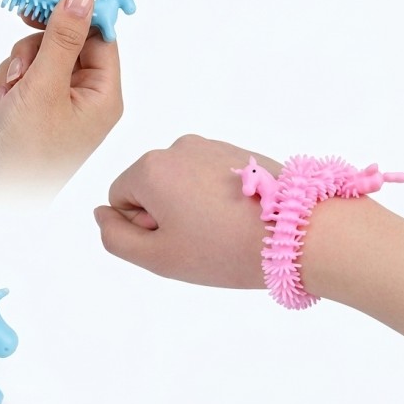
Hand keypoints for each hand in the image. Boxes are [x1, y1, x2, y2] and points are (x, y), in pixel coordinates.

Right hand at [0, 0, 122, 201]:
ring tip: (5, 106)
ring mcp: (53, 107)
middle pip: (60, 44)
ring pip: (30, 61)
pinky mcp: (27, 113)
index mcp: (103, 95)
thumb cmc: (24, 152)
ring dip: (10, 77)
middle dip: (30, 57)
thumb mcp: (45, 86)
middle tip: (20, 77)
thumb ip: (63, 36)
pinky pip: (12, 81)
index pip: (98, 37)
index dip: (72, 16)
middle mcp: (83, 99)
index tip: (40, 4)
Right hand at [95, 134, 403, 338]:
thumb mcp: (158, 258)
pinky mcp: (237, 151)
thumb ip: (115, 237)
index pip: (118, 198)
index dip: (141, 227)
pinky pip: (206, 176)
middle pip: (148, 186)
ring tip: (223, 229)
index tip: (176, 240)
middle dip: (164, 213)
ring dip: (189, 206)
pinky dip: (214, 197)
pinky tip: (239, 217)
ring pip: (178, 182)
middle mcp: (175, 147)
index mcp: (150, 168)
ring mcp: (209, 146)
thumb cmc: (225, 249)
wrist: (301, 232)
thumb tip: (101, 214)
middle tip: (200, 239)